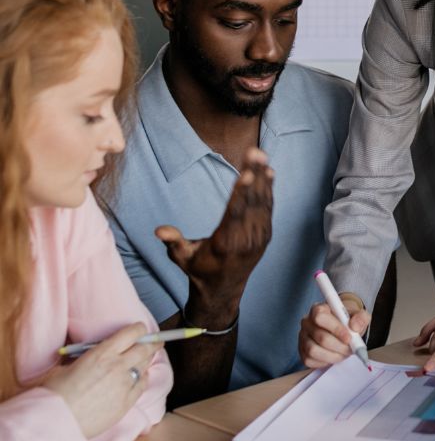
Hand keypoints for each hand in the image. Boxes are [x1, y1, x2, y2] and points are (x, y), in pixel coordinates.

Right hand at [44, 323, 155, 439]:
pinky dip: (143, 379)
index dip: (139, 330)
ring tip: (145, 359)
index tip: (141, 330)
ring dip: (146, 361)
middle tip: (156, 342)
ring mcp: (124, 384)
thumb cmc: (54, 394)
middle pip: (145, 348)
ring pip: (145, 366)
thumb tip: (91, 358)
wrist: (54, 423)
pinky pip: (143, 385)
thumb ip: (85, 359)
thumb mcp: (66, 366)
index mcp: (103, 353)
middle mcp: (118, 365)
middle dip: (152, 343)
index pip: (133, 333)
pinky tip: (139, 378)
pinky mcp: (127, 403)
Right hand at [156, 148, 272, 324]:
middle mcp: (246, 238)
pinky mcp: (265, 234)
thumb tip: (159, 231)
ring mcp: (259, 236)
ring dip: (263, 177)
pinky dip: (269, 189)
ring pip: (262, 202)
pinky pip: (268, 208)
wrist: (223, 289)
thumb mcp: (182, 258)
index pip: (235, 213)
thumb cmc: (199, 269)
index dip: (242, 192)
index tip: (247, 173)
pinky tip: (268, 172)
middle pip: (251, 202)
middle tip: (255, 152)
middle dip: (254, 175)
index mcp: (226, 243)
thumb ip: (174, 242)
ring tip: (261, 155)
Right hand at [298, 293, 371, 368]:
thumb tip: (355, 327)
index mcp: (318, 309)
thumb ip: (361, 318)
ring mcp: (303, 337)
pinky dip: (325, 362)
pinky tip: (334, 356)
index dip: (335, 329)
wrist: (343, 329)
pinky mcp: (302, 351)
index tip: (349, 338)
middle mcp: (307, 322)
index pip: (320, 317)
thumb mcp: (359, 315)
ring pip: (314, 350)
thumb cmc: (348, 321)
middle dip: (339, 346)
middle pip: (320, 337)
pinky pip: (310, 361)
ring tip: (343, 353)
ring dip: (333, 356)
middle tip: (350, 349)